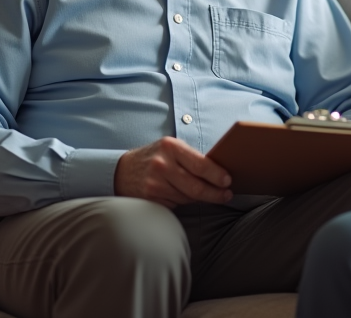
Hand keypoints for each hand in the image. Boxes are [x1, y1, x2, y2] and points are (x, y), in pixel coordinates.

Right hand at [114, 136, 232, 207]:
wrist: (122, 171)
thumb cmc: (154, 157)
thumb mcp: (170, 148)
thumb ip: (191, 157)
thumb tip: (219, 171)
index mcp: (171, 147)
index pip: (201, 165)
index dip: (217, 175)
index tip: (228, 181)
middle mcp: (162, 165)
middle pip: (196, 186)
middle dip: (215, 193)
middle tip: (226, 195)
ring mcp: (155, 183)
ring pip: (188, 197)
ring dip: (198, 198)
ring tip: (203, 193)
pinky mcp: (150, 198)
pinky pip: (176, 204)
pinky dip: (182, 202)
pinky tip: (181, 195)